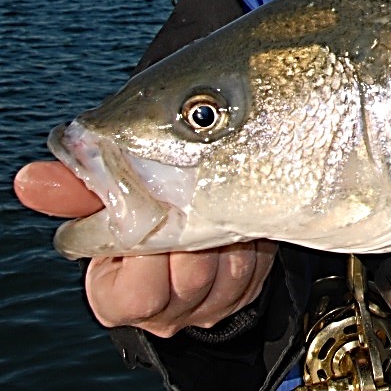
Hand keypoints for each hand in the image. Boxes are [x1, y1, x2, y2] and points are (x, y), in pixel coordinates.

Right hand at [14, 160, 276, 336]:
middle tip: (193, 192)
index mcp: (118, 299)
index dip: (150, 247)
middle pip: (190, 275)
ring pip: (229, 268)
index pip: (138, 289)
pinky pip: (258, 263)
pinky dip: (250, 231)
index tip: (153, 207)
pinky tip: (240, 209)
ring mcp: (209, 305)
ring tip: (217, 195)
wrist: (188, 246)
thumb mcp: (104, 210)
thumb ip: (74, 195)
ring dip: (226, 226)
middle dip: (194, 229)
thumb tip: (29, 179)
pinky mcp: (248, 290)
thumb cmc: (136, 222)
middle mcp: (164, 313)